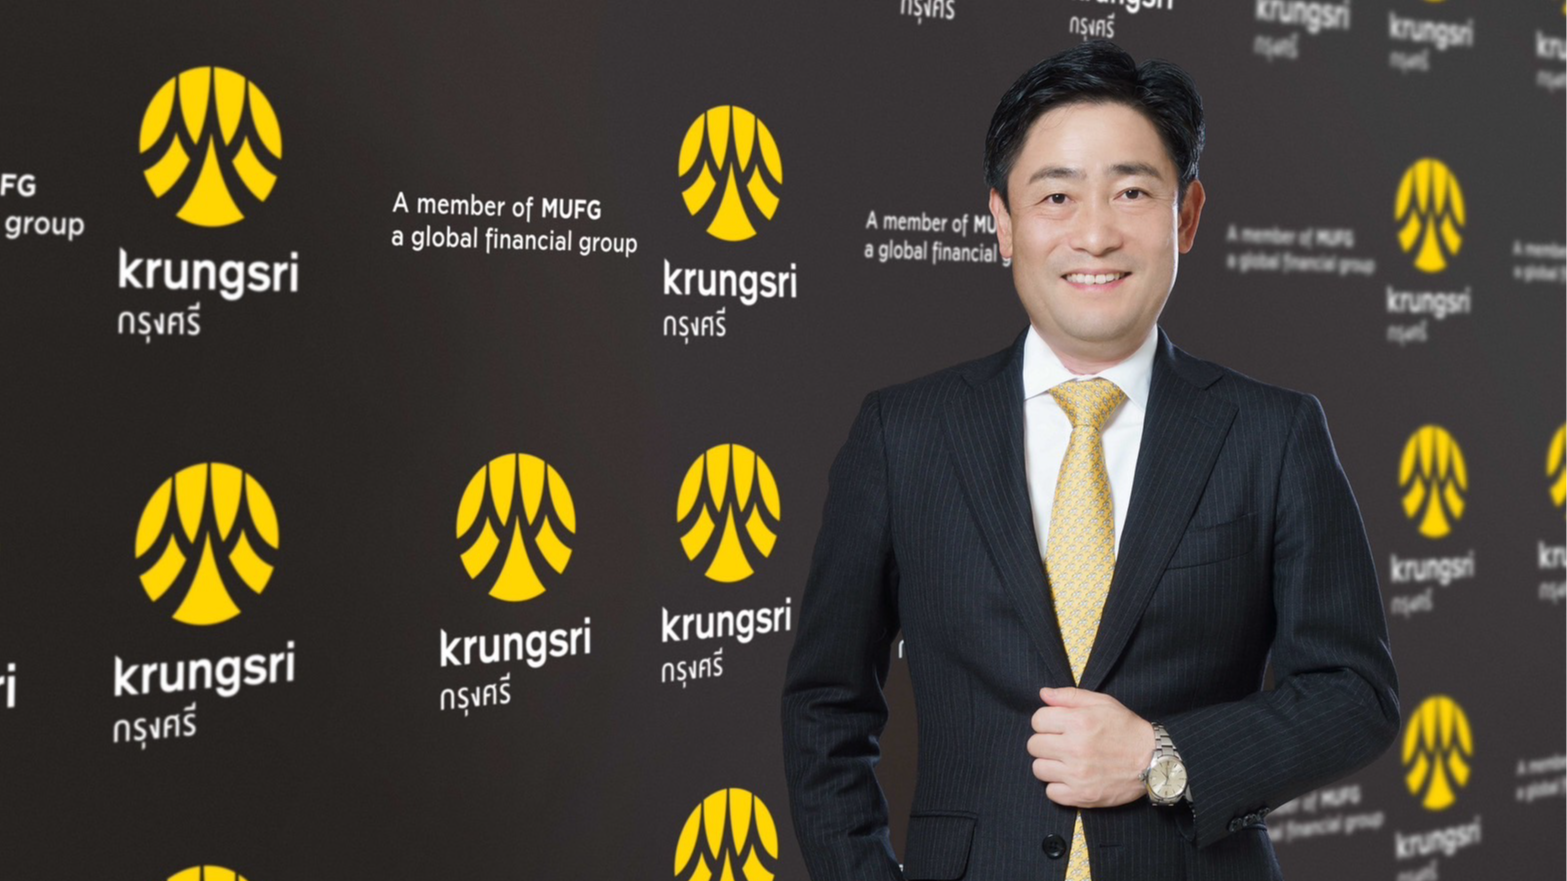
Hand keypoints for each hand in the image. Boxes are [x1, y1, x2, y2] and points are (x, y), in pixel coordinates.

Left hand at [1028, 687, 1155, 807]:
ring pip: (1038, 769)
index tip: (1057, 726)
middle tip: (1061, 744)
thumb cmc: (1127, 729)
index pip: (1037, 720)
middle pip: (1033, 745)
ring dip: (1049, 764)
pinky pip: (1051, 792)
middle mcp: (1075, 748)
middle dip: (1045, 742)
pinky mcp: (1082, 796)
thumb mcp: (1102, 703)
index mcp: (1079, 722)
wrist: (1153, 761)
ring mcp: (1077, 774)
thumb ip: (1070, 696)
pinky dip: (1058, 786)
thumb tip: (1043, 694)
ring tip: (1065, 761)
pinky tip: (1071, 778)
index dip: (1046, 721)